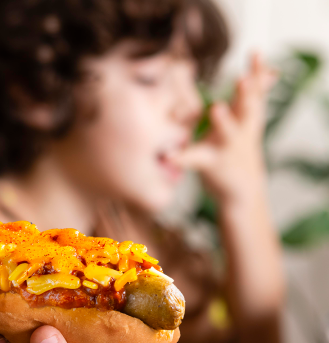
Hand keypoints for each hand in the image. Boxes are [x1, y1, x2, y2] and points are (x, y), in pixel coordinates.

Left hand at [170, 53, 275, 203]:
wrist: (243, 192)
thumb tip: (272, 72)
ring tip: (216, 108)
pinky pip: (194, 160)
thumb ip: (255, 97)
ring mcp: (227, 147)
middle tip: (242, 78)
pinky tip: (168, 156)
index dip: (257, 72)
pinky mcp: (211, 164)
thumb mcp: (250, 121)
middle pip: (248, 108)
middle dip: (247, 92)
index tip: (256, 53)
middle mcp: (241, 130)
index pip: (255, 90)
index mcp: (248, 117)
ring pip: (227, 133)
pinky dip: (181, 158)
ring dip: (224, 121)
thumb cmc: (240, 149)